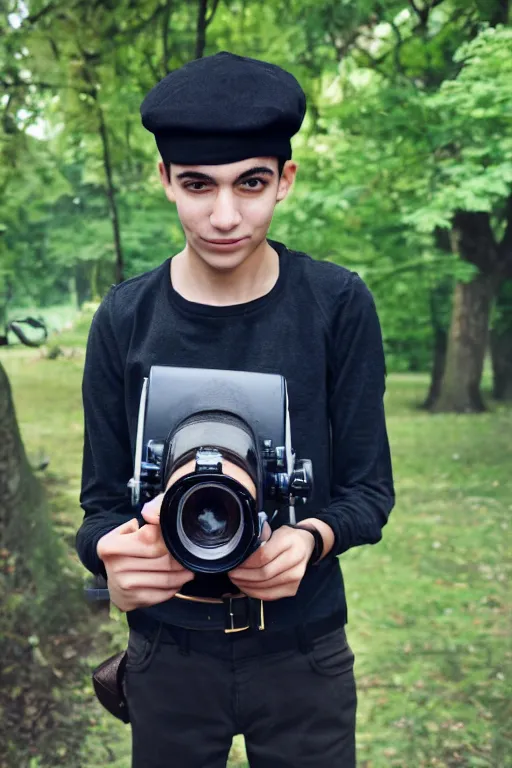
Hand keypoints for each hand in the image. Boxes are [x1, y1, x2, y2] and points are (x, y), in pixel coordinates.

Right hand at [96, 494, 193, 611]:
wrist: (112, 573)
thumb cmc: (128, 544)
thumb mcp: (132, 526)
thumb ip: (150, 511)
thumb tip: (153, 516)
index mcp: (110, 545)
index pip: (150, 538)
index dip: (169, 536)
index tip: (180, 535)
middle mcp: (115, 566)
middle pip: (161, 560)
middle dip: (179, 556)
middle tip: (191, 553)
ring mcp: (123, 586)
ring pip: (165, 579)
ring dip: (182, 574)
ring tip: (189, 567)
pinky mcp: (132, 601)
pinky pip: (162, 594)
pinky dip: (174, 587)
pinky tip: (179, 580)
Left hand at [228, 525, 314, 600]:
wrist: (306, 545)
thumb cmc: (287, 538)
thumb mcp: (275, 531)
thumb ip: (260, 539)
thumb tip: (240, 550)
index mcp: (289, 542)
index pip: (263, 555)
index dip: (246, 562)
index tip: (235, 561)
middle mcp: (295, 560)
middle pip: (264, 573)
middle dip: (244, 575)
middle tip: (231, 573)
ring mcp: (296, 577)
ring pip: (266, 586)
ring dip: (246, 585)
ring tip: (236, 580)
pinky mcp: (293, 589)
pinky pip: (270, 595)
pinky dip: (254, 593)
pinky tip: (246, 587)